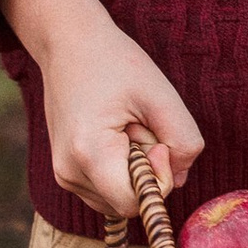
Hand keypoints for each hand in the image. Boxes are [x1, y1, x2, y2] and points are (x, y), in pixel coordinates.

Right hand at [0, 0, 201, 222]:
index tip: (156, 139)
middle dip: (145, 172)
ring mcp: (63, 174)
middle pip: (127, 204)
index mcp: (89, 154)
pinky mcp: (65, 171)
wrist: (69, 44)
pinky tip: (114, 134)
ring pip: (118, 199)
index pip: (136, 203)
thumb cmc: (116, 64)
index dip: (158, 179)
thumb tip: (177, 181)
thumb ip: (184, 142)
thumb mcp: (162, 96)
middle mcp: (68, 173)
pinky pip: (107, 189)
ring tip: (124, 127)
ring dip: (133, 171)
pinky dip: (120, 170)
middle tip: (138, 126)